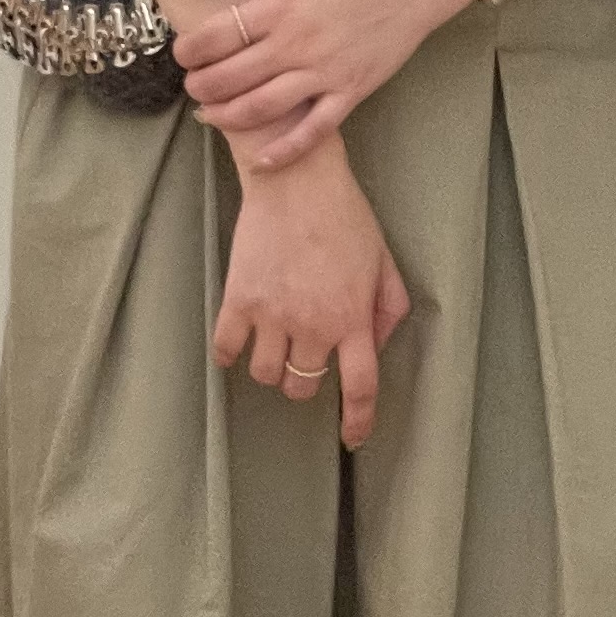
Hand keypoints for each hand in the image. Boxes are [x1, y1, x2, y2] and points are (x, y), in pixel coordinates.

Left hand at [171, 0, 483, 169]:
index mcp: (278, 5)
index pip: (216, 37)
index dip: (189, 50)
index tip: (183, 53)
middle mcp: (297, 44)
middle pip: (231, 78)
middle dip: (201, 86)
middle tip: (192, 85)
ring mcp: (324, 73)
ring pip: (262, 108)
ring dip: (226, 117)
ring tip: (209, 114)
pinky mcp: (350, 92)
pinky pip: (313, 131)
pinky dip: (284, 151)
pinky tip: (260, 160)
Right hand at [213, 132, 410, 447]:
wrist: (296, 179)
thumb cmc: (345, 217)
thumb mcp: (384, 262)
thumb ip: (388, 310)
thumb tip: (376, 347)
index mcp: (353, 318)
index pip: (360, 387)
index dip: (357, 420)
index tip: (352, 438)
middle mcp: (313, 323)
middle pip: (303, 386)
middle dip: (305, 380)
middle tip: (305, 356)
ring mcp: (273, 313)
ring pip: (266, 373)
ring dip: (272, 367)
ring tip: (275, 342)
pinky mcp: (239, 298)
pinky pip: (226, 349)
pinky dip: (230, 355)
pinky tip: (238, 344)